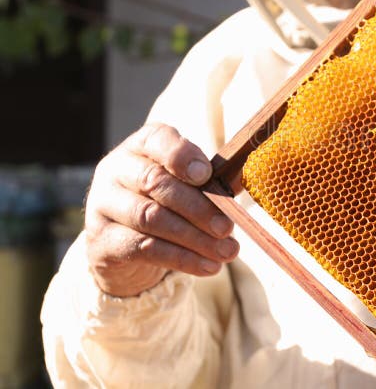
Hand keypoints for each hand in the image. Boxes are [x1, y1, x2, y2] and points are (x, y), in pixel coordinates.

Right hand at [84, 123, 238, 297]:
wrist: (125, 244)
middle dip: (198, 207)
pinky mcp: (102, 240)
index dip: (182, 156)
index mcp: (141, 146)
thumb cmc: (167, 203)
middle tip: (228, 227)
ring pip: (151, 218)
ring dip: (195, 238)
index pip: (157, 139)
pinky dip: (182, 258)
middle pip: (155, 182)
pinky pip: (145, 248)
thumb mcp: (185, 185)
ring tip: (227, 251)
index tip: (206, 175)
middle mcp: (116, 169)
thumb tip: (242, 182)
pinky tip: (208, 266)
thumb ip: (209, 181)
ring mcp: (103, 204)